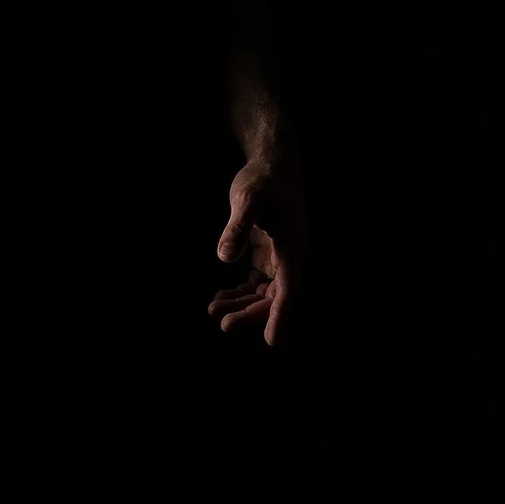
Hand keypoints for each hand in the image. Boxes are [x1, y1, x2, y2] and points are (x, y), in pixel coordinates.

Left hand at [209, 154, 303, 347]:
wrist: (274, 162)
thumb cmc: (264, 179)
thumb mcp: (247, 198)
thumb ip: (238, 226)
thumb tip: (225, 257)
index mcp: (292, 249)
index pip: (288, 291)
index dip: (278, 317)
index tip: (271, 341)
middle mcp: (289, 258)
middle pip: (273, 298)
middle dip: (250, 313)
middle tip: (222, 322)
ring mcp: (279, 257)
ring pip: (264, 293)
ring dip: (242, 304)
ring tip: (213, 308)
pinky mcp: (268, 252)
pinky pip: (258, 282)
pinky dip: (241, 291)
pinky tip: (221, 295)